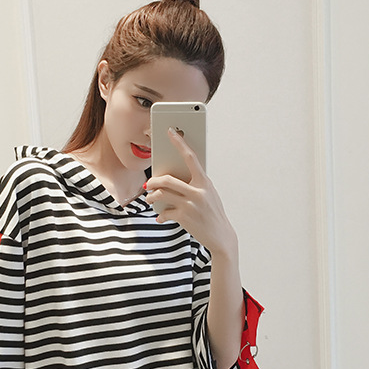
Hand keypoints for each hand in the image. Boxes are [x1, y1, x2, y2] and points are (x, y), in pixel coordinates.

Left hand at [145, 127, 237, 256]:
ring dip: (151, 197)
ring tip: (150, 199)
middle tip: (147, 184)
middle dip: (153, 181)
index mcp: (205, 182)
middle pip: (167, 179)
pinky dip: (160, 215)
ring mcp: (190, 205)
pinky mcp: (184, 218)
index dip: (180, 143)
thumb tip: (174, 177)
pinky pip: (165, 212)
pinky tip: (160, 217)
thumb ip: (195, 184)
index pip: (191, 157)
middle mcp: (198, 191)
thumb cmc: (213, 213)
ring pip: (161, 195)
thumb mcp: (209, 194)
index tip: (170, 132)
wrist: (221, 236)